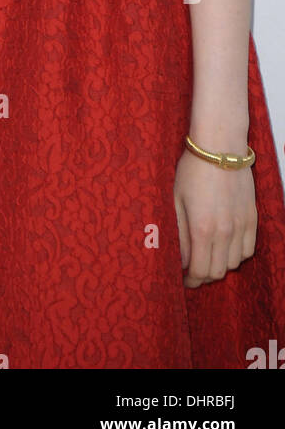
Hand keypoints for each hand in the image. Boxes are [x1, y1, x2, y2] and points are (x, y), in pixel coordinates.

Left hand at [173, 149, 256, 287]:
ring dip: (220, 264)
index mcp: (201, 229)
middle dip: (203, 275)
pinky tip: (225, 245)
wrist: (220, 147)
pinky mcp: (252, 218)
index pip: (199, 271)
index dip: (190, 280)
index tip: (183, 279)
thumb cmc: (192, 170)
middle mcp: (225, 232)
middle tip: (192, 270)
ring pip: (234, 263)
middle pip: (217, 272)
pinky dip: (236, 254)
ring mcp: (241, 226)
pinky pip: (248, 249)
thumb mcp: (175, 200)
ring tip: (207, 255)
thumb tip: (180, 258)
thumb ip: (178, 233)